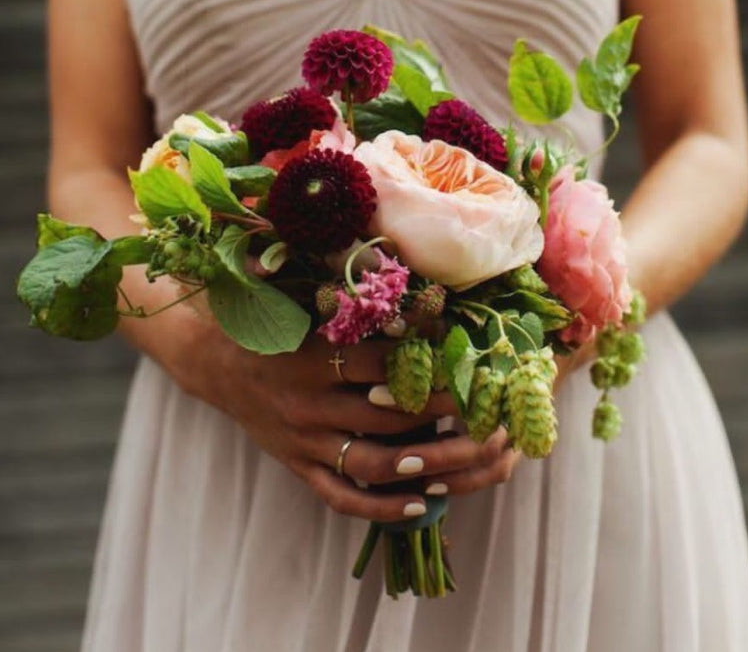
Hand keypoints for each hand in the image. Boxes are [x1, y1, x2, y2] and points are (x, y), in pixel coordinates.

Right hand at [180, 323, 520, 520]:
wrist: (216, 361)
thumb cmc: (272, 323)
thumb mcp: (303, 303)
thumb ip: (352, 300)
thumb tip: (417, 289)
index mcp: (312, 358)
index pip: (380, 364)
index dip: (427, 362)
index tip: (467, 359)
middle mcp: (309, 404)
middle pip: (386, 417)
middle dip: (440, 414)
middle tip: (482, 408)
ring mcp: (304, 442)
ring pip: (371, 464)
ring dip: (422, 464)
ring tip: (464, 458)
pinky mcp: (299, 467)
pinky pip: (343, 498)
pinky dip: (383, 508)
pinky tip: (424, 503)